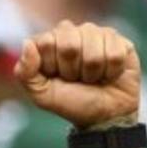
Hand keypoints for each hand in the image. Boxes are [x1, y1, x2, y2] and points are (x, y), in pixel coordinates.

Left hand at [15, 21, 139, 127]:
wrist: (102, 115)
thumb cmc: (70, 102)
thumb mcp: (41, 94)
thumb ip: (26, 72)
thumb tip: (27, 42)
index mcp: (50, 41)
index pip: (48, 41)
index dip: (52, 65)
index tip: (56, 76)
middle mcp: (73, 32)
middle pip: (70, 45)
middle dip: (72, 70)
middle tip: (75, 79)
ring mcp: (98, 34)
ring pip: (94, 50)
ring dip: (92, 72)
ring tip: (92, 78)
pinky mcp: (121, 41)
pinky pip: (116, 53)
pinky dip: (111, 71)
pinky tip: (108, 74)